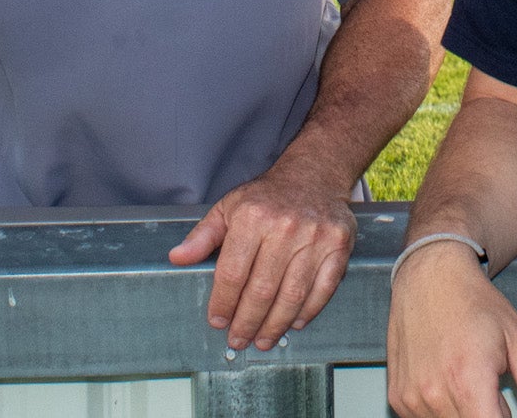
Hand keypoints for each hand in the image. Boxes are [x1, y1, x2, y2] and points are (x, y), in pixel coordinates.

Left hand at [167, 161, 356, 349]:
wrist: (314, 175)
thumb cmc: (267, 197)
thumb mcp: (228, 207)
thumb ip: (202, 236)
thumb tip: (177, 258)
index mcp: (253, 217)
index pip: (233, 273)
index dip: (223, 303)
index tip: (217, 321)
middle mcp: (285, 227)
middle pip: (262, 290)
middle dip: (247, 322)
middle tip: (238, 339)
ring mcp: (315, 237)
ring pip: (292, 295)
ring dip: (275, 325)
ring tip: (263, 340)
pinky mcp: (339, 245)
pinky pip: (323, 288)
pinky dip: (308, 311)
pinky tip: (293, 323)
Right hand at [387, 240, 516, 417]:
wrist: (430, 275)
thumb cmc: (472, 301)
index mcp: (468, 381)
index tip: (508, 409)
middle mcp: (434, 393)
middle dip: (490, 416)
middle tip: (492, 388)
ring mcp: (412, 398)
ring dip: (467, 415)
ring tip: (471, 380)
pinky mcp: (399, 397)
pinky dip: (444, 410)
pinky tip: (448, 380)